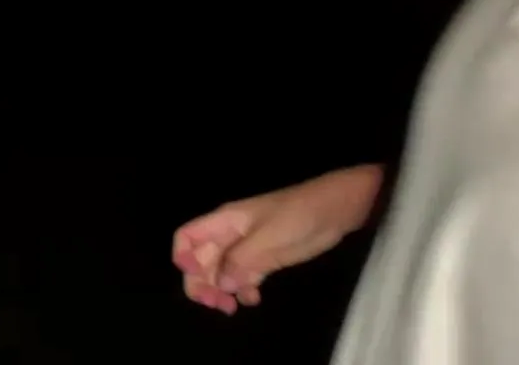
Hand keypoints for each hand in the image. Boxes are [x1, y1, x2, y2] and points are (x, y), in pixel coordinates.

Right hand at [171, 164, 382, 314]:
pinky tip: (254, 298)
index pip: (188, 237)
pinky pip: (244, 278)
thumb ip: (241, 260)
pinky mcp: (265, 259)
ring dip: (222, 291)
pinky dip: (243, 290)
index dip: (184, 259)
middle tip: (216, 303)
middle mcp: (231, 235)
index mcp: (225, 222)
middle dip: (202, 283)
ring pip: (222, 273)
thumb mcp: (268, 237)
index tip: (197, 279)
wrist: (335, 210)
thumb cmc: (298, 216)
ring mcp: (248, 248)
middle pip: (202, 261)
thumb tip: (220, 283)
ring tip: (232, 307)